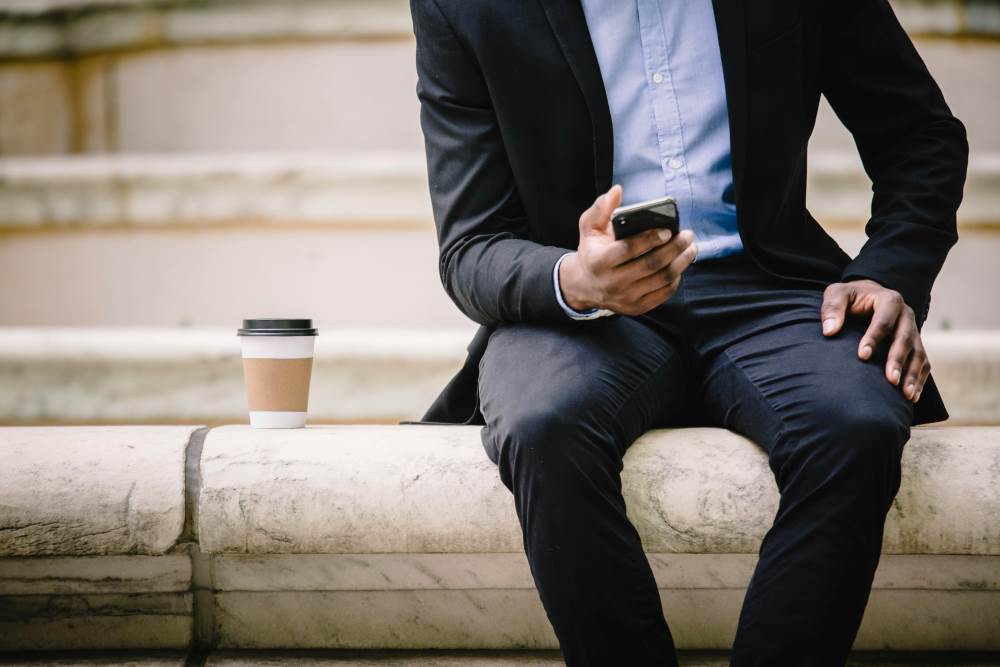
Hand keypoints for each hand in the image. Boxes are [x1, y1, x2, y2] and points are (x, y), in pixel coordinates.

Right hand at [559, 184, 696, 315]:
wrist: (584, 286)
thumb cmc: (591, 251)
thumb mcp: (589, 228)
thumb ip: (601, 208)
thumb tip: (617, 190)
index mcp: (599, 261)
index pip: (629, 250)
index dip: (650, 239)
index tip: (668, 229)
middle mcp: (612, 282)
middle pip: (651, 265)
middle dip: (674, 249)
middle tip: (687, 235)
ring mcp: (625, 298)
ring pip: (661, 280)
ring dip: (681, 263)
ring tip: (691, 248)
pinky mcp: (636, 308)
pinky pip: (662, 294)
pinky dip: (675, 279)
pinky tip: (681, 265)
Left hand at [821, 279, 928, 402]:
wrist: (867, 295)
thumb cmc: (850, 297)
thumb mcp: (837, 293)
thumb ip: (832, 308)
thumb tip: (829, 331)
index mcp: (889, 300)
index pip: (883, 320)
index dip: (874, 338)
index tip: (862, 356)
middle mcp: (906, 315)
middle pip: (905, 339)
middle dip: (898, 360)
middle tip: (890, 380)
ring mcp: (914, 330)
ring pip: (918, 353)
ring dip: (913, 374)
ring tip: (906, 395)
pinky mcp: (916, 343)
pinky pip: (923, 362)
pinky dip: (919, 378)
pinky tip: (912, 396)